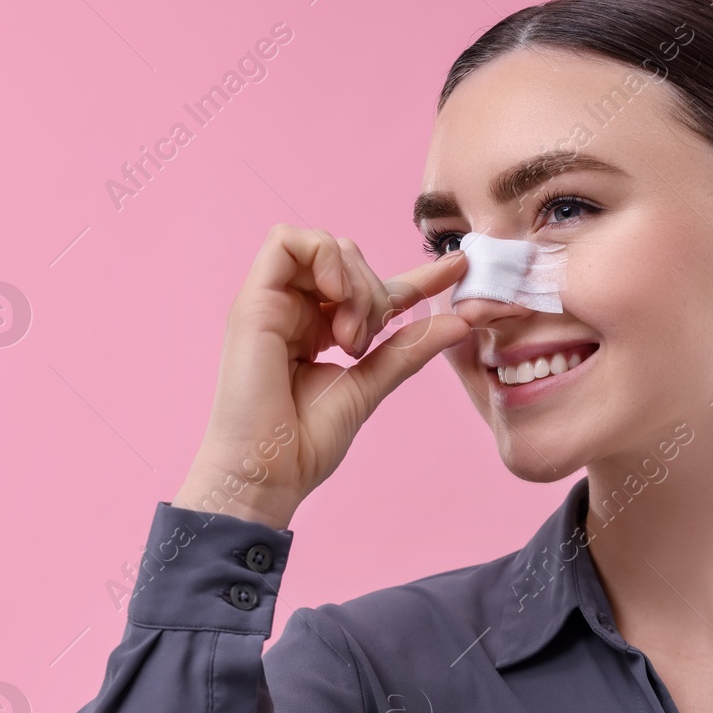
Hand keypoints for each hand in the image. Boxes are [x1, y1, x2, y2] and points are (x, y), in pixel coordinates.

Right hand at [172, 224, 470, 528]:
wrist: (268, 471)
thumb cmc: (306, 441)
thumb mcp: (371, 384)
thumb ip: (409, 349)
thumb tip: (460, 322)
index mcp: (320, 328)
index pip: (374, 288)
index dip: (419, 275)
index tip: (459, 268)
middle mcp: (295, 309)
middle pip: (350, 257)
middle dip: (374, 293)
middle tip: (363, 345)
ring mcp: (272, 302)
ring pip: (325, 246)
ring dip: (353, 285)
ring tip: (347, 338)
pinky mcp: (252, 300)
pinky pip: (287, 241)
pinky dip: (322, 259)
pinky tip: (335, 297)